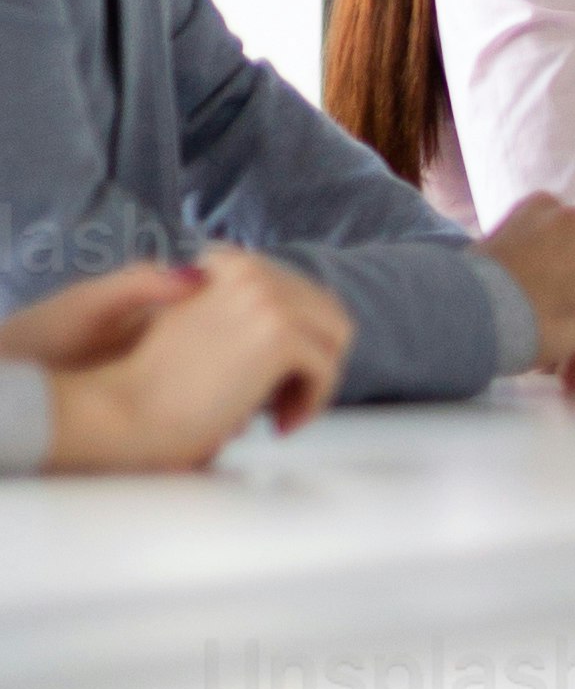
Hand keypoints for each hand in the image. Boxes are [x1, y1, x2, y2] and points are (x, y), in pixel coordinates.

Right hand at [35, 251, 351, 470]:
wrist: (126, 408)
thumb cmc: (154, 382)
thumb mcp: (198, 326)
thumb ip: (238, 313)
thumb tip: (297, 328)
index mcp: (233, 265)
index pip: (301, 292)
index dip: (300, 337)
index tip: (279, 375)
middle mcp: (253, 273)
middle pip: (327, 312)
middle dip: (315, 358)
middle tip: (287, 400)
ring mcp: (268, 300)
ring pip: (335, 338)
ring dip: (316, 380)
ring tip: (283, 412)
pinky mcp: (278, 336)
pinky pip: (326, 370)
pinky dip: (311, 402)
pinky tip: (278, 424)